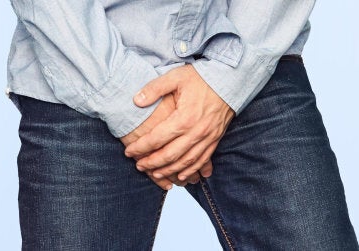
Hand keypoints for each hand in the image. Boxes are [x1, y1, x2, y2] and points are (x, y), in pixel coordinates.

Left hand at [124, 64, 234, 181]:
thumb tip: (136, 101)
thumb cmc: (201, 77)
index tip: (128, 151)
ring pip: (185, 162)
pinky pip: (202, 160)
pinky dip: (191, 171)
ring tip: (154, 174)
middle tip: (138, 166)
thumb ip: (155, 88)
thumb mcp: (176, 77)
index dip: (141, 147)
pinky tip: (181, 176)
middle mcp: (196, 132)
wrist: (230, 81)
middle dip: (152, 163)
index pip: (157, 138)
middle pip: (170, 155)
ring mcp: (208, 137)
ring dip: (169, 171)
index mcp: (184, 117)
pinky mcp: (215, 139)